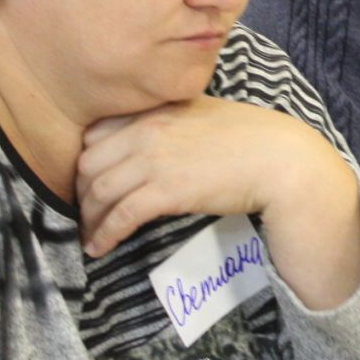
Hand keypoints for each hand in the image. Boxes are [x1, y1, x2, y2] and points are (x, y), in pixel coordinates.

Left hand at [77, 97, 359, 305]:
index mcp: (153, 111)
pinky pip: (120, 215)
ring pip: (98, 192)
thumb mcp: (200, 115)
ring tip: (90, 237)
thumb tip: (152, 143)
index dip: (86, 161)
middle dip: (80, 193)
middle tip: (87, 214)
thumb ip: (169, 121)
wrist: (279, 159)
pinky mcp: (165, 191)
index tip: (89, 182)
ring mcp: (153, 160)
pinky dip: (103, 234)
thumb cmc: (249, 138)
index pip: (95, 133)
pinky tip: (99, 248)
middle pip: (88, 164)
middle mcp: (146, 131)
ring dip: (88, 219)